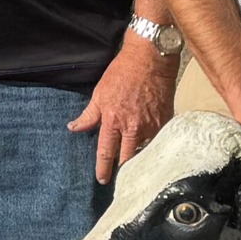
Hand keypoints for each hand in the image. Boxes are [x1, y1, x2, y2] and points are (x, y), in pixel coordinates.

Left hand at [69, 36, 175, 183]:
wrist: (150, 59)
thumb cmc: (122, 73)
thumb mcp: (99, 93)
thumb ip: (89, 115)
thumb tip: (74, 127)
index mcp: (113, 121)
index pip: (106, 152)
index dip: (103, 169)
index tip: (102, 180)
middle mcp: (133, 128)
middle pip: (128, 158)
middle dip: (123, 171)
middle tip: (120, 180)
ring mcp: (152, 125)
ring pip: (145, 150)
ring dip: (140, 157)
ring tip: (137, 165)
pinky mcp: (166, 121)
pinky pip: (160, 139)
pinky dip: (154, 143)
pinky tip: (153, 147)